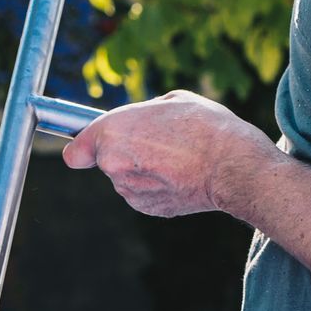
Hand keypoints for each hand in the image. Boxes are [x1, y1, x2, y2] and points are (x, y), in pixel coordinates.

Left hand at [61, 91, 270, 218]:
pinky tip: (179, 175)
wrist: (233, 167)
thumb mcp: (171, 102)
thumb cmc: (206, 127)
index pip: (76, 151)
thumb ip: (142, 113)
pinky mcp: (148, 209)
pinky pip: (143, 193)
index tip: (88, 147)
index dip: (83, 147)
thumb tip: (138, 121)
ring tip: (175, 157)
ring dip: (141, 169)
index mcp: (112, 132)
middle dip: (124, 152)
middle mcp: (113, 164)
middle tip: (156, 142)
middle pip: (107, 160)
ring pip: (125, 177)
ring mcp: (130, 191)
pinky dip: (156, 186)